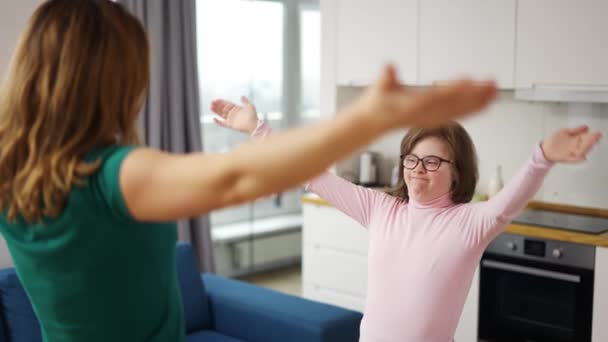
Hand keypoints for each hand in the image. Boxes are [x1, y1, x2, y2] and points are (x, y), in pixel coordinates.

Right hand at [210, 96, 258, 133]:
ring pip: (221, 115)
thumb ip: (245, 101)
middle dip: (217, 105)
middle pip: (223, 109)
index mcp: (236, 108)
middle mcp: (233, 114)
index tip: (216, 99)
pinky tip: (214, 119)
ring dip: (216, 111)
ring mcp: (231, 119)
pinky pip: (223, 124)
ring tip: (210, 107)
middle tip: (211, 102)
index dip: (222, 102)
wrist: (254, 126)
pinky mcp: (231, 125)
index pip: (227, 104)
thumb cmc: (253, 116)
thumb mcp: (250, 106)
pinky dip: (218, 122)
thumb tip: (242, 96)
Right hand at [348, 65, 496, 128]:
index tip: (468, 82)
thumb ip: (385, 78)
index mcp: (412, 107)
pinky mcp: (436, 119)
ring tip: (495, 91)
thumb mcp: (379, 87)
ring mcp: (432, 118)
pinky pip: (458, 114)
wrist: (373, 122)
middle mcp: (426, 115)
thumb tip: (388, 67)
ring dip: (478, 101)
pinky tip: (487, 103)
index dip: (452, 90)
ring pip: (459, 110)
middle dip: (474, 95)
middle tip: (492, 84)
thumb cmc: (377, 102)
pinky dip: (473, 109)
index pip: (436, 97)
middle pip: (453, 105)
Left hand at [541, 125, 601, 161]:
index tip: (598, 134)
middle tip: (596, 138)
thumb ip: (575, 130)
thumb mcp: (564, 132)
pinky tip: (583, 157)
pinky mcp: (567, 158)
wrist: (545, 148)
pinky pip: (574, 160)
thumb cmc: (555, 140)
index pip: (587, 138)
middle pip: (586, 145)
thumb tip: (586, 127)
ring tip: (591, 145)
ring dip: (587, 149)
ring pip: (582, 152)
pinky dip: (578, 159)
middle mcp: (576, 147)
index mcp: (576, 140)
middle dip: (591, 141)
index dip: (593, 136)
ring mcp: (572, 153)